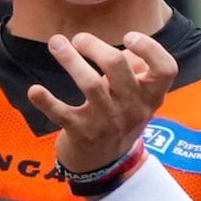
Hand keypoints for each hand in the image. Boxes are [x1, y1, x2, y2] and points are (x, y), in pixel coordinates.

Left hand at [26, 31, 176, 172]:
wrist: (104, 164)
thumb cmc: (121, 117)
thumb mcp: (138, 98)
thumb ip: (136, 69)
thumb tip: (125, 47)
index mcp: (151, 96)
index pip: (166, 70)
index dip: (150, 48)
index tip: (129, 36)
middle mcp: (132, 109)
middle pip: (117, 67)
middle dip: (94, 46)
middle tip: (79, 39)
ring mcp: (107, 122)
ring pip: (89, 84)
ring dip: (70, 59)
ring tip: (56, 43)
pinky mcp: (82, 133)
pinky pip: (62, 113)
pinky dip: (46, 101)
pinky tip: (34, 90)